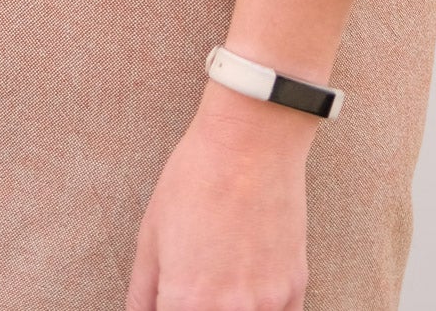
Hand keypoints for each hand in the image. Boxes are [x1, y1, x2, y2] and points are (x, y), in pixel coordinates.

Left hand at [124, 81, 313, 310]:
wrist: (251, 141)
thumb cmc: (198, 176)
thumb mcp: (150, 235)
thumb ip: (142, 293)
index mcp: (185, 302)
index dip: (170, 307)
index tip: (174, 298)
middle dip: (199, 306)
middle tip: (199, 282)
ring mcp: (266, 304)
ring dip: (231, 307)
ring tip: (224, 276)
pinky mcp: (294, 288)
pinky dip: (262, 308)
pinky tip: (249, 285)